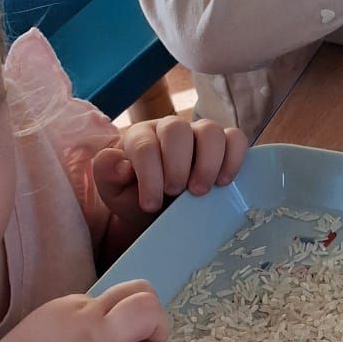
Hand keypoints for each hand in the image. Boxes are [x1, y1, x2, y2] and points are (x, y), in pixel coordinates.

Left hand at [92, 117, 247, 224]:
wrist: (160, 212)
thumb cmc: (137, 199)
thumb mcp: (114, 192)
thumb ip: (107, 174)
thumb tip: (121, 164)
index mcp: (140, 136)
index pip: (145, 145)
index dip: (149, 175)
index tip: (150, 205)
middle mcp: (170, 129)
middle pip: (177, 129)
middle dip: (177, 164)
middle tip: (176, 193)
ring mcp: (198, 134)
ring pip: (210, 130)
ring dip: (207, 162)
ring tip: (200, 192)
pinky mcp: (223, 144)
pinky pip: (235, 139)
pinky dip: (233, 158)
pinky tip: (224, 182)